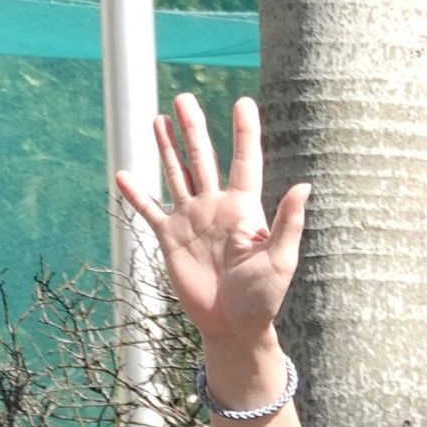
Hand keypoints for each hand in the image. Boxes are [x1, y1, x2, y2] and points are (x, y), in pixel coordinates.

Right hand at [115, 92, 306, 372]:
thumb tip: (304, 187)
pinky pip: (150, 211)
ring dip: (167, 148)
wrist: (233, 328)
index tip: (244, 102)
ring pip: (177, 174)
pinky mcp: (171, 239)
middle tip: (184, 98)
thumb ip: (288, 223)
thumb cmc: (262, 299)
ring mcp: (191, 221)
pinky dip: (135, 195)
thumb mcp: (280, 261)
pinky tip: (123, 175)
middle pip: (203, 158)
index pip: (245, 161)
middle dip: (193, 129)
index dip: (244, 132)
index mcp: (243, 210)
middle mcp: (215, 208)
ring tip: (158, 118)